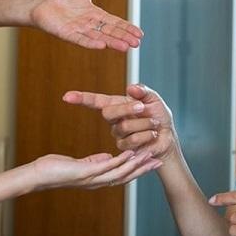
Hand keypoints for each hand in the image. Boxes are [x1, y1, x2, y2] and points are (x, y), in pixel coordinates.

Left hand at [30, 0, 141, 51]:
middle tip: (136, 44)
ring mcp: (78, 30)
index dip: (126, 28)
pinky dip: (90, 43)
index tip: (140, 34)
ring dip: (111, 42)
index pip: (114, 22)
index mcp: (95, 14)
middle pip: (109, 32)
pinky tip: (101, 46)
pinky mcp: (66, 34)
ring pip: (98, 37)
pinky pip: (80, 39)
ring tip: (125, 47)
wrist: (42, 5)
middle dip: (123, 37)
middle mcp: (89, 24)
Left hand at [31, 149, 160, 190]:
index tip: (151, 160)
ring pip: (119, 172)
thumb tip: (108, 156)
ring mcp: (92, 178)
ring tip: (149, 155)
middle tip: (159, 161)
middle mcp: (98, 181)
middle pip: (126, 176)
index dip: (138, 169)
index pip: (122, 174)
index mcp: (98, 178)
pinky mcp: (85, 172)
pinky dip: (119, 160)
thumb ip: (96, 161)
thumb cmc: (55, 169)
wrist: (38, 176)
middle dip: (143, 169)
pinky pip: (106, 166)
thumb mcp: (81, 164)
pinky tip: (129, 153)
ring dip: (135, 164)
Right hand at [62, 84, 177, 160]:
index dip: (81, 99)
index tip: (67, 96)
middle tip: (142, 107)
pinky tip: (153, 135)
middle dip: (127, 109)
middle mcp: (115, 119)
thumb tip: (131, 87)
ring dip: (144, 124)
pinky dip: (147, 135)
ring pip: (124, 127)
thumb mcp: (154, 99)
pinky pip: (132, 140)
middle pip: (108, 112)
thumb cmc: (159, 116)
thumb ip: (143, 91)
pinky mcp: (125, 148)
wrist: (168, 137)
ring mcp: (118, 134)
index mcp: (117, 104)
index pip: (95, 101)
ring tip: (154, 124)